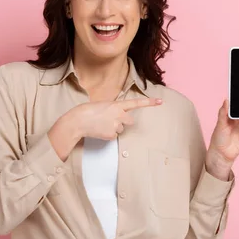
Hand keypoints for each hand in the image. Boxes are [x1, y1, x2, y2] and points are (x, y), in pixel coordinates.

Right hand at [48, 97, 162, 161]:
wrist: (78, 121)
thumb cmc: (87, 111)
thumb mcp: (102, 105)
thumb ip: (113, 109)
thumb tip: (117, 115)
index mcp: (116, 105)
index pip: (135, 103)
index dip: (149, 102)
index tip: (160, 102)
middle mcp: (119, 115)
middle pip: (129, 121)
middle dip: (123, 121)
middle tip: (110, 120)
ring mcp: (115, 126)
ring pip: (120, 129)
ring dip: (113, 128)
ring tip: (101, 124)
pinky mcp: (111, 135)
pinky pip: (114, 136)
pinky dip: (108, 134)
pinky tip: (99, 130)